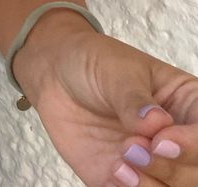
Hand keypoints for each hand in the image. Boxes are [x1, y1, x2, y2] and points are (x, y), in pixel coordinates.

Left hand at [19, 25, 197, 185]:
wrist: (55, 76)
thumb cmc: (93, 63)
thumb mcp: (116, 71)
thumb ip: (134, 100)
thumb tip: (157, 124)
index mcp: (190, 107)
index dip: (193, 146)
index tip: (161, 141)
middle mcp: (180, 141)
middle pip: (197, 173)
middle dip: (170, 169)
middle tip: (133, 149)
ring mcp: (157, 165)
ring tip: (121, 165)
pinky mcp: (129, 182)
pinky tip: (112, 174)